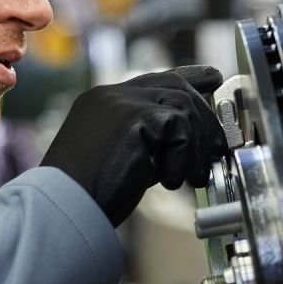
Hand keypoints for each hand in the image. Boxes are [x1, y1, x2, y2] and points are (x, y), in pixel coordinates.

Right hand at [41, 65, 227, 226]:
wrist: (63, 206)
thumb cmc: (88, 194)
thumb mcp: (121, 157)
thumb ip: (147, 141)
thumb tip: (184, 143)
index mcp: (103, 102)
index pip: (154, 79)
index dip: (189, 77)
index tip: (213, 79)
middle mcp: (111, 94)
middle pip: (175, 85)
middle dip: (205, 115)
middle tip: (219, 147)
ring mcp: (122, 101)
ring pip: (183, 105)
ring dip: (198, 146)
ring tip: (195, 178)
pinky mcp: (134, 116)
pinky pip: (179, 128)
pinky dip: (183, 157)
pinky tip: (168, 182)